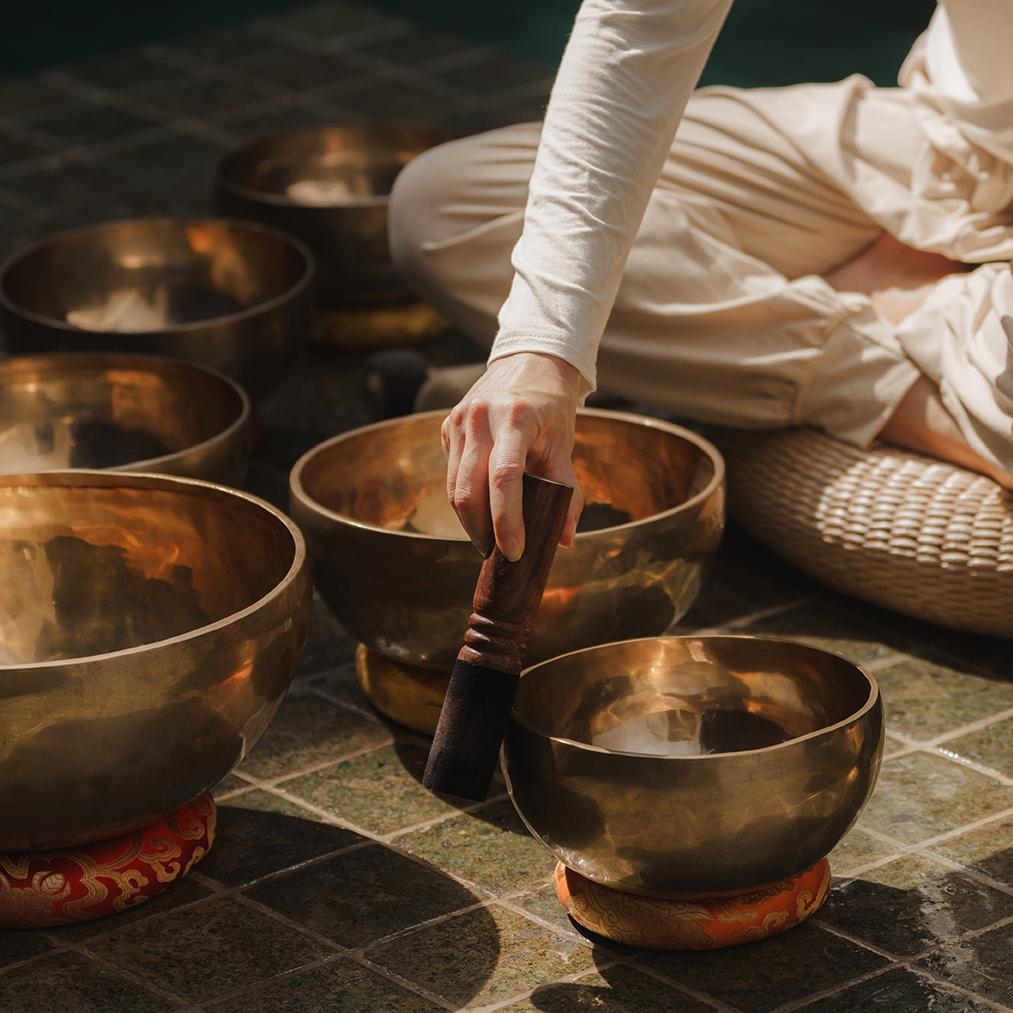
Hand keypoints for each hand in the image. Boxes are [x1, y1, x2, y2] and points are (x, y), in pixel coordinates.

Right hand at [442, 351, 584, 559]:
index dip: (507, 520)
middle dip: (482, 530)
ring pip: (454, 487)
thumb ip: (567, 491)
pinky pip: (451, 474)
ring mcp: (459, 420)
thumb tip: (565, 538)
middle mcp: (481, 416)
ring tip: (489, 539)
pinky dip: (465, 498)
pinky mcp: (447, 426)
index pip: (504, 478)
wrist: (529, 360)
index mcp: (515, 417)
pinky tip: (481, 507)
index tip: (514, 551)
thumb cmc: (551, 406)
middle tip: (498, 554)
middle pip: (469, 489)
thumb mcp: (564, 443)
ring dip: (470, 520)